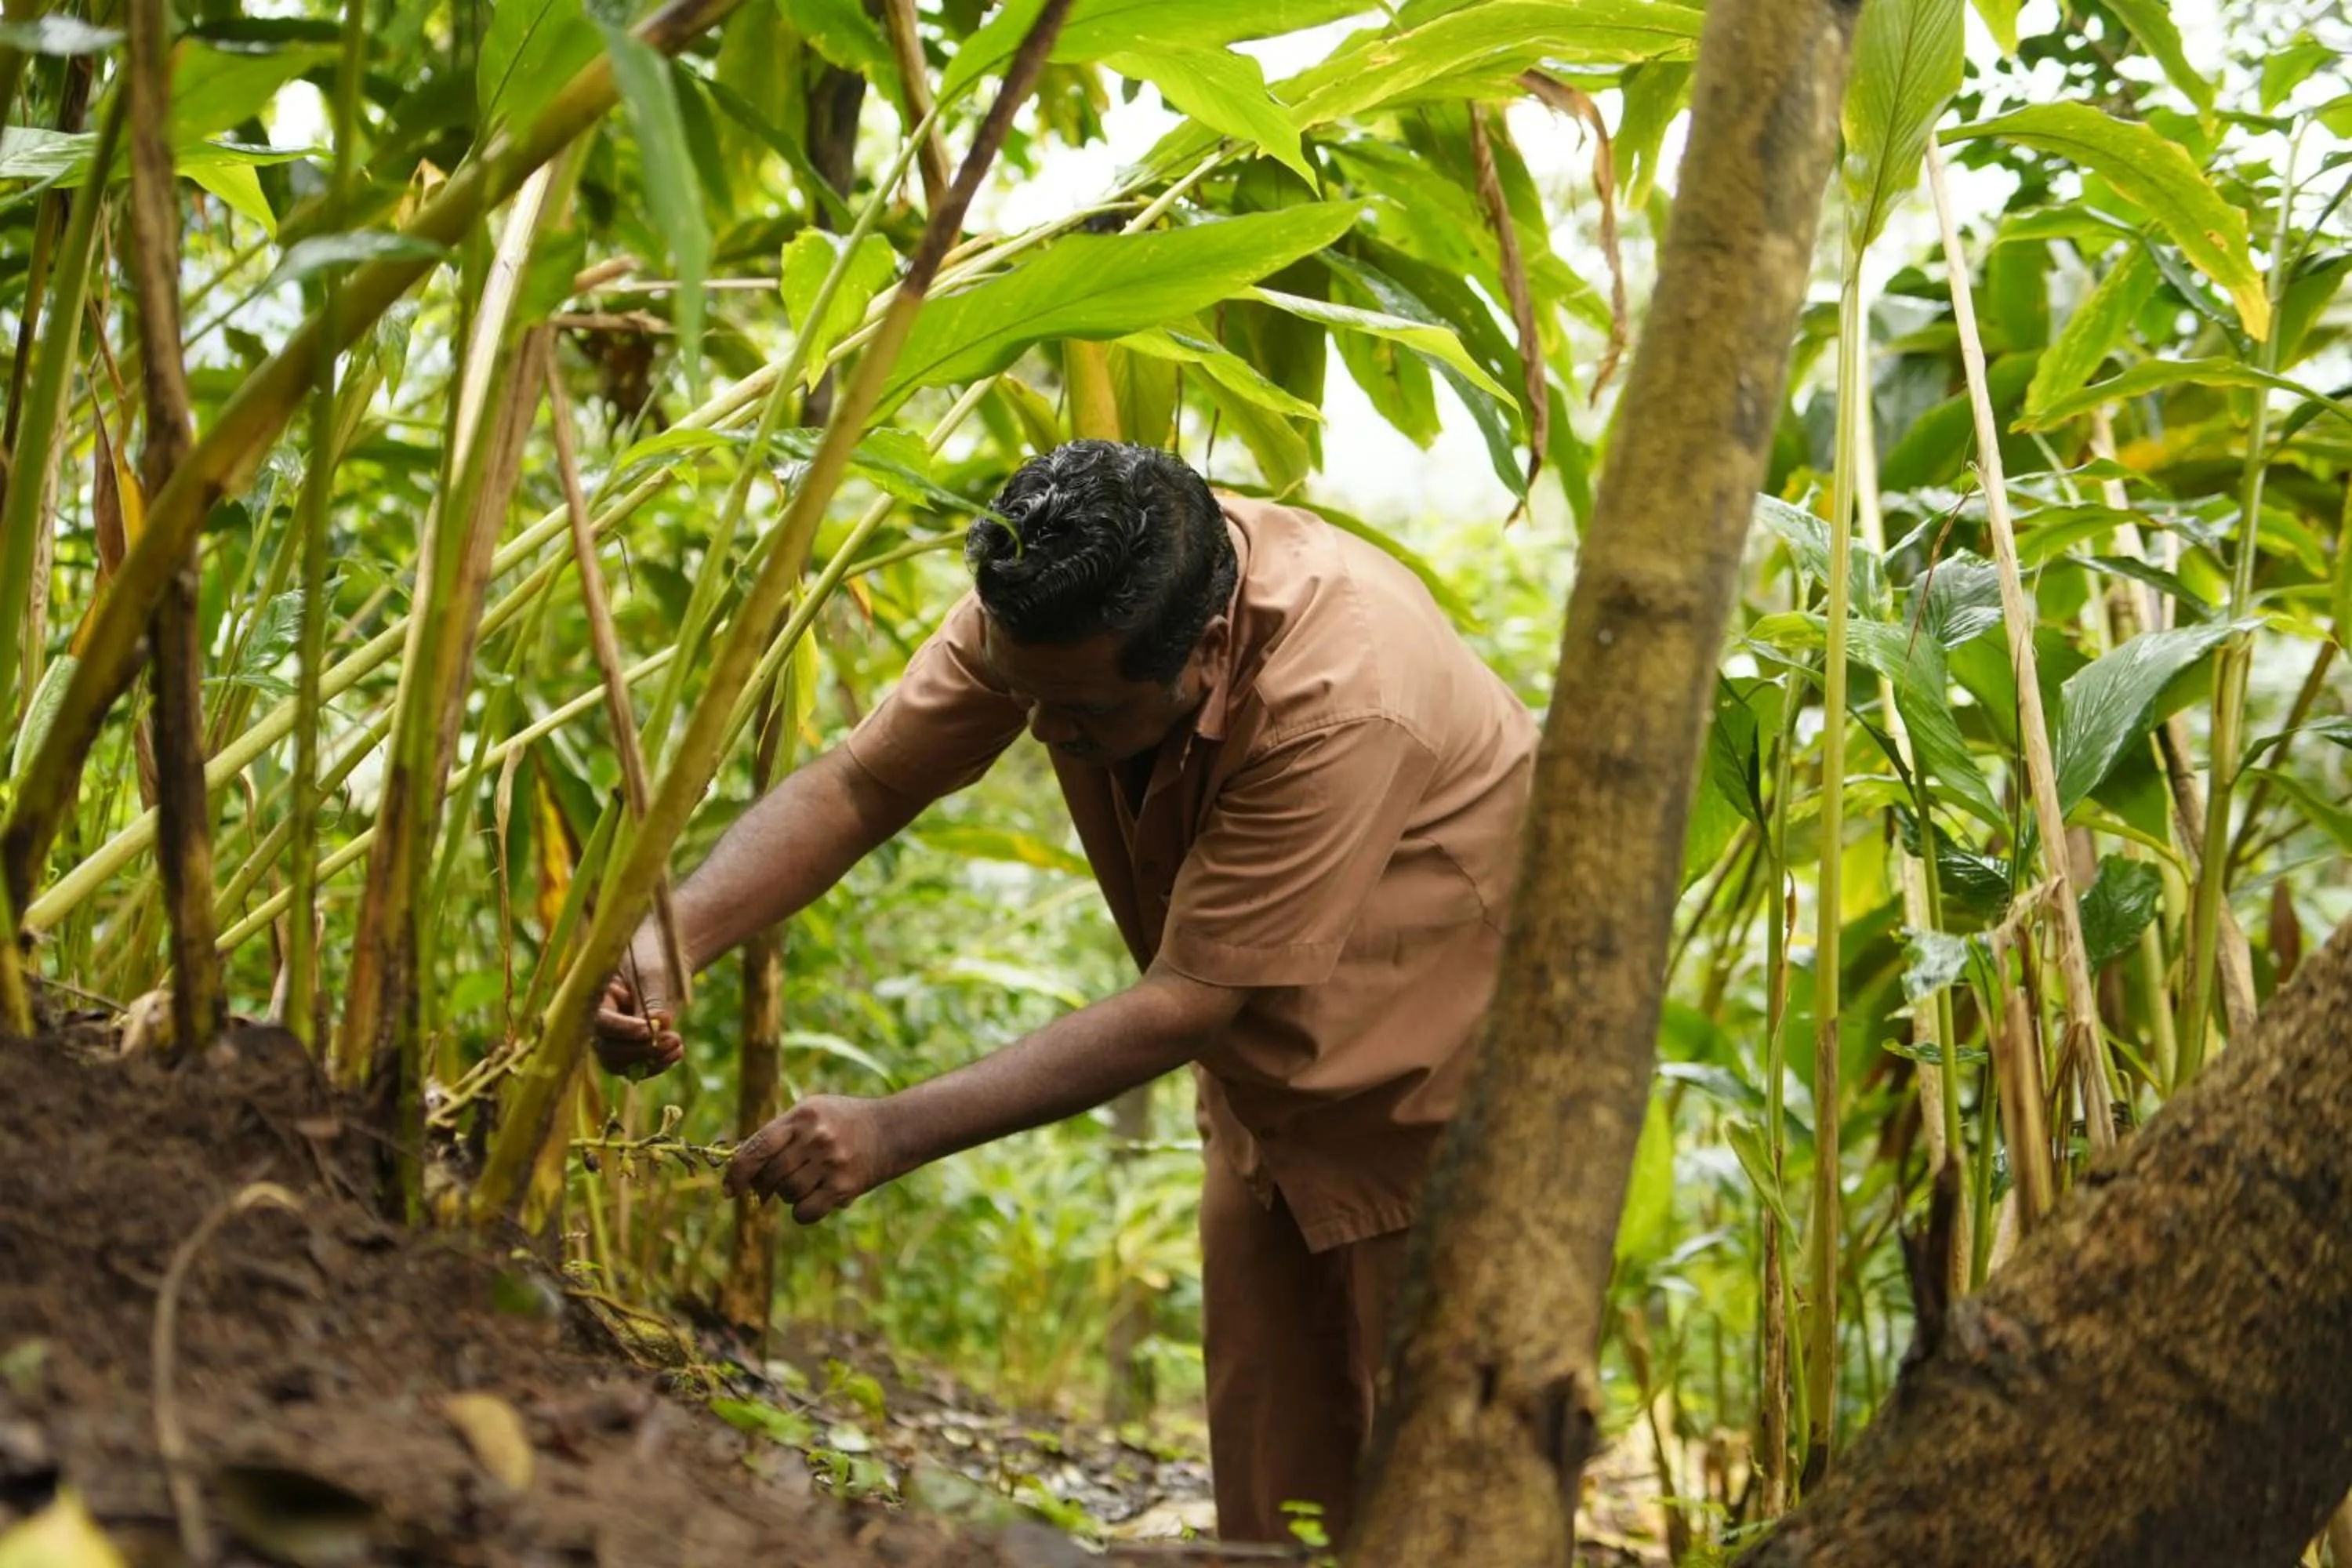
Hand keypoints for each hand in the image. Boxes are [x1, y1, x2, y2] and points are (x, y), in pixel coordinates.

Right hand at [592, 932, 682, 1078]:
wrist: (663, 957)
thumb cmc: (652, 957)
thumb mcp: (652, 972)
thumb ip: (653, 998)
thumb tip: (660, 1023)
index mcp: (597, 997)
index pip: (601, 1021)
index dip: (621, 1030)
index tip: (647, 1030)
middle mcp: (602, 1022)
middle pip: (608, 1049)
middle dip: (639, 1050)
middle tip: (671, 1039)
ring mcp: (616, 1037)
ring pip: (622, 1063)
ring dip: (650, 1061)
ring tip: (677, 1045)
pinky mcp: (634, 1046)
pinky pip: (639, 1066)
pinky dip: (658, 1063)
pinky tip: (677, 1051)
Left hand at [723, 1095, 900, 1223]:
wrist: (892, 1130)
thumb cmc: (842, 1122)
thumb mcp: (812, 1113)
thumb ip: (778, 1135)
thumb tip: (743, 1174)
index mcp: (802, 1115)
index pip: (757, 1147)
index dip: (737, 1172)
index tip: (729, 1189)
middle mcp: (816, 1137)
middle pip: (771, 1174)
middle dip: (766, 1185)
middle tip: (770, 1187)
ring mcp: (831, 1162)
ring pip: (787, 1193)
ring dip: (788, 1195)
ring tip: (805, 1183)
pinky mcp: (844, 1185)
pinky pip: (805, 1212)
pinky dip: (803, 1212)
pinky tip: (815, 1199)